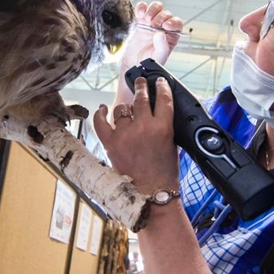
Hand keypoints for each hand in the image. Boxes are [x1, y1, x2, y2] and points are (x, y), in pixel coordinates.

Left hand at [94, 77, 178, 194]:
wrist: (152, 192)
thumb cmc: (164, 172)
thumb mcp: (172, 143)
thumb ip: (165, 125)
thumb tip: (157, 111)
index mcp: (163, 127)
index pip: (163, 98)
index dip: (161, 86)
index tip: (158, 82)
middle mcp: (143, 127)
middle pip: (141, 98)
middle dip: (141, 87)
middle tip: (140, 82)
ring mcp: (125, 134)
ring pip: (122, 109)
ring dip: (125, 107)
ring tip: (127, 107)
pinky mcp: (111, 143)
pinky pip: (101, 123)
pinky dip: (101, 114)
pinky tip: (103, 108)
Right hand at [122, 2, 183, 68]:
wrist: (132, 64)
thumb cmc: (147, 63)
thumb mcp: (158, 57)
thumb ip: (162, 46)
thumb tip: (161, 33)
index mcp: (171, 36)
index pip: (177, 24)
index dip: (173, 22)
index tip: (166, 26)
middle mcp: (162, 28)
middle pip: (166, 14)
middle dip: (160, 17)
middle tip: (153, 24)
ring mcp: (151, 23)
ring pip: (156, 7)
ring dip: (152, 10)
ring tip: (147, 19)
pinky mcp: (140, 20)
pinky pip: (142, 8)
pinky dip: (141, 7)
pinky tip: (139, 14)